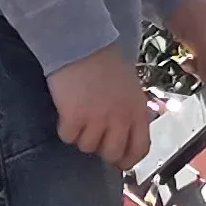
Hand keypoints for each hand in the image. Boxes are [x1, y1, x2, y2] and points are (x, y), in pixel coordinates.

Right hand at [50, 43, 151, 166]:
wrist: (81, 43)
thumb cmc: (106, 63)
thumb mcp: (130, 89)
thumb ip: (130, 113)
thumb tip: (124, 138)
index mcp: (138, 111)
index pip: (140, 149)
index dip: (128, 160)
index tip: (119, 162)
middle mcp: (120, 119)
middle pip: (111, 153)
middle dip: (100, 148)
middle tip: (92, 134)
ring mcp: (97, 119)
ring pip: (87, 147)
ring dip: (80, 136)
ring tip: (79, 115)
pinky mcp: (74, 117)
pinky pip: (68, 137)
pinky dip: (65, 128)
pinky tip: (66, 112)